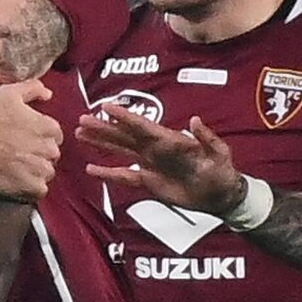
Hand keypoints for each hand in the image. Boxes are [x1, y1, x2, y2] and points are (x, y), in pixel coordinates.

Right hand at [0, 79, 62, 202]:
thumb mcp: (8, 94)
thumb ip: (32, 88)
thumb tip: (47, 94)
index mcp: (48, 127)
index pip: (54, 134)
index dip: (40, 136)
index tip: (25, 138)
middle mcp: (50, 149)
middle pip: (51, 154)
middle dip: (39, 154)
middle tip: (18, 153)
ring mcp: (42, 170)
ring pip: (46, 172)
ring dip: (35, 171)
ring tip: (16, 167)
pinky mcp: (34, 188)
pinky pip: (39, 189)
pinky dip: (30, 187)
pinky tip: (16, 180)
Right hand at [78, 103, 247, 215]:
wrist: (220, 194)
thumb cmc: (221, 169)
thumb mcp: (219, 151)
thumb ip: (206, 137)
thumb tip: (195, 119)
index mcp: (169, 140)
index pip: (142, 126)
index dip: (124, 117)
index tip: (105, 106)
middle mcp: (155, 149)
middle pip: (124, 136)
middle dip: (103, 127)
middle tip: (82, 119)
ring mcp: (149, 164)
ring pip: (120, 151)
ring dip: (101, 142)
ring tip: (80, 134)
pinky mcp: (148, 181)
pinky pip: (124, 176)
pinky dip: (108, 173)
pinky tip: (91, 169)